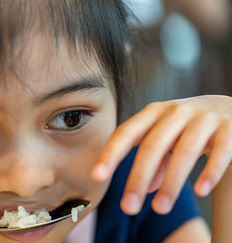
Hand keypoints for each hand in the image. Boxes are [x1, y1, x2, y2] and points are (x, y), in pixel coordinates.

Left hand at [91, 95, 231, 214]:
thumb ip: (156, 160)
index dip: (111, 153)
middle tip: (128, 207)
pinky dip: (210, 172)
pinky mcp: (230, 127)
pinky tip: (199, 191)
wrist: (231, 107)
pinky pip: (220, 151)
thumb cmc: (189, 126)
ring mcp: (204, 117)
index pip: (126, 132)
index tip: (97, 176)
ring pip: (185, 150)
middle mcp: (176, 112)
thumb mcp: (168, 138)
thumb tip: (144, 188)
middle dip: (138, 178)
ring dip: (171, 182)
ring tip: (160, 209)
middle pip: (152, 145)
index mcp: (154, 113)